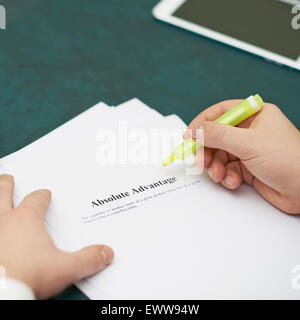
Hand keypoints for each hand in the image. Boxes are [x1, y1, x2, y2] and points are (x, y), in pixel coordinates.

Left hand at [0, 174, 113, 298]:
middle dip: (7, 185)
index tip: (44, 193)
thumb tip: (105, 253)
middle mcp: (3, 222)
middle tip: (8, 178)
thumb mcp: (65, 268)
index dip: (41, 196)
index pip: (36, 200)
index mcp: (26, 220)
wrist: (0, 293)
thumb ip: (88, 259)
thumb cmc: (25, 276)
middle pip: (4, 194)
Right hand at [184, 100, 299, 213]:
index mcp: (254, 115)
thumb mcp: (248, 143)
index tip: (189, 135)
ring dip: (215, 166)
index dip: (202, 123)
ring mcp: (248, 150)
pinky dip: (226, 176)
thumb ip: (218, 135)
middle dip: (207, 150)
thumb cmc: (289, 160)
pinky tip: (233, 181)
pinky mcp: (248, 168)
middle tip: (199, 160)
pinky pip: (227, 169)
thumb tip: (195, 131)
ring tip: (219, 174)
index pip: (220, 112)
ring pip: (219, 155)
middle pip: (216, 136)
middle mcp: (250, 131)